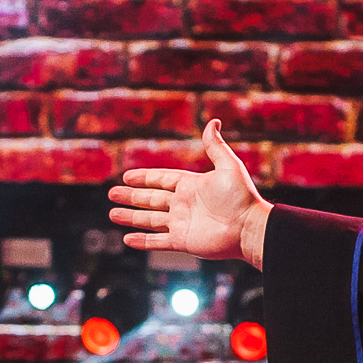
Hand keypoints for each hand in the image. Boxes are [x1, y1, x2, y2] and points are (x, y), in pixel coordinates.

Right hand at [109, 120, 273, 269]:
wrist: (249, 227)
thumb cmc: (242, 197)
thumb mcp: (228, 166)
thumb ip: (215, 146)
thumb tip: (213, 121)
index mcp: (191, 186)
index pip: (162, 180)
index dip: (144, 178)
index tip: (127, 176)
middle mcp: (183, 204)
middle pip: (151, 199)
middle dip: (131, 196)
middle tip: (112, 194)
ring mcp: (182, 224)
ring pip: (150, 220)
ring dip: (131, 217)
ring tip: (112, 214)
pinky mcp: (183, 241)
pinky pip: (158, 241)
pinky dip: (142, 241)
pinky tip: (127, 239)